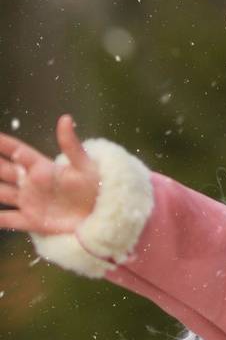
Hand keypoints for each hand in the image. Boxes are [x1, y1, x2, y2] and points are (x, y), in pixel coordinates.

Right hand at [0, 114, 98, 235]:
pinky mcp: (34, 220)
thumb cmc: (96, 187)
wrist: (102, 215)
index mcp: (41, 167)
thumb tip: (65, 119)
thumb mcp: (85, 166)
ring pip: (1, 193)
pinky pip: (10, 220)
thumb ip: (71, 145)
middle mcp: (31, 183)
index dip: (2, 143)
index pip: (15, 151)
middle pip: (2, 170)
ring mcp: (30, 201)